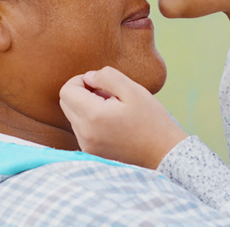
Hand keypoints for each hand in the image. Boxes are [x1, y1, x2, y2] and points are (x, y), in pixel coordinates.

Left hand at [59, 66, 187, 168]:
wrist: (164, 153)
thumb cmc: (151, 120)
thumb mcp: (133, 90)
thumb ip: (107, 77)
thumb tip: (89, 77)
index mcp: (93, 116)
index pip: (66, 91)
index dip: (80, 80)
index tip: (100, 83)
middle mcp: (84, 134)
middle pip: (66, 103)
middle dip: (82, 92)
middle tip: (107, 93)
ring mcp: (86, 146)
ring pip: (73, 115)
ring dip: (86, 106)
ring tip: (113, 108)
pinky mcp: (91, 152)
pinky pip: (80, 129)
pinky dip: (90, 120)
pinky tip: (112, 120)